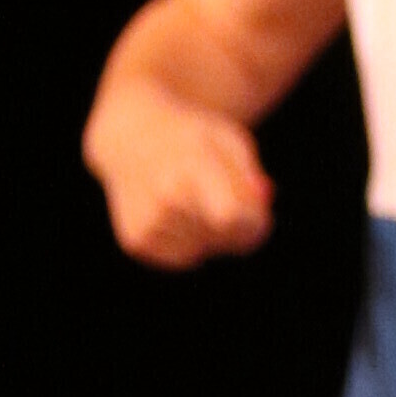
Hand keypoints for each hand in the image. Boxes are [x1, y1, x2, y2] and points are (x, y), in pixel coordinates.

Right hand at [88, 86, 274, 268]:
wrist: (132, 138)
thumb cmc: (193, 139)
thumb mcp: (228, 141)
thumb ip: (250, 173)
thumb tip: (262, 202)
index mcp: (192, 165)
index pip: (232, 217)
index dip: (254, 222)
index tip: (255, 212)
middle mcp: (166, 195)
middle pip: (224, 238)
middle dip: (236, 228)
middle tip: (223, 202)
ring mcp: (147, 220)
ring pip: (204, 251)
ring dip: (209, 235)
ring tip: (192, 201)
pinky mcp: (136, 240)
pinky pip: (184, 258)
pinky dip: (188, 243)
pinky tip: (174, 213)